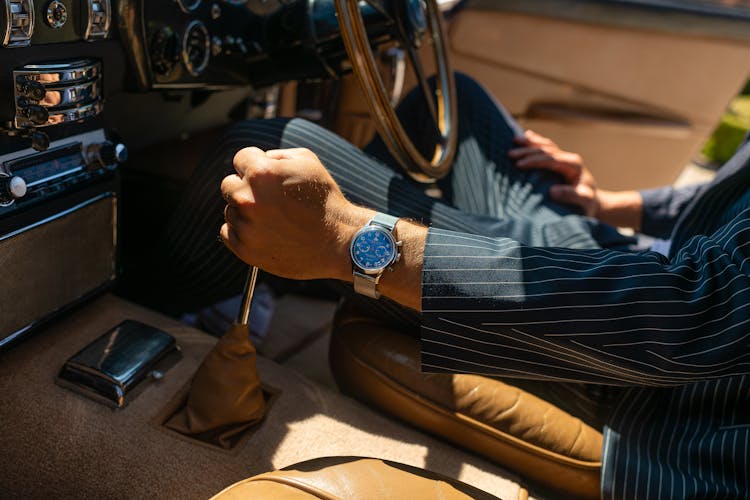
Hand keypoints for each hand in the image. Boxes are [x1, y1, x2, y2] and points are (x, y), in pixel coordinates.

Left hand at [220, 147, 372, 280]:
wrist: (339, 241)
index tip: (267, 177)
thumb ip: (276, 155)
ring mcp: (245, 226)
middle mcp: (247, 199)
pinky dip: (242, 231)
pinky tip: (265, 231)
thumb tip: (259, 160)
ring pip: (230, 210)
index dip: (255, 165)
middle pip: (228, 185)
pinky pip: (228, 232)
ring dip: (245, 211)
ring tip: (274, 218)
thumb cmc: (325, 200)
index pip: (239, 159)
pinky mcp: (245, 249)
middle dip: (245, 187)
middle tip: (269, 199)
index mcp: (260, 173)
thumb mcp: (307, 161)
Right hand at [509, 130, 599, 216]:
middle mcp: (569, 158)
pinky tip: (527, 135)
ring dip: (529, 143)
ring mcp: (564, 157)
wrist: (592, 202)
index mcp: (574, 165)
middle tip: (510, 154)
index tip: (518, 165)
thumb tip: (552, 192)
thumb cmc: (587, 203)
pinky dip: (536, 141)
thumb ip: (571, 196)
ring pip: (545, 145)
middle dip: (527, 151)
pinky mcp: (559, 160)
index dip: (534, 161)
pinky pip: (546, 147)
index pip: (550, 159)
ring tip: (514, 140)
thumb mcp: (584, 202)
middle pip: (545, 150)